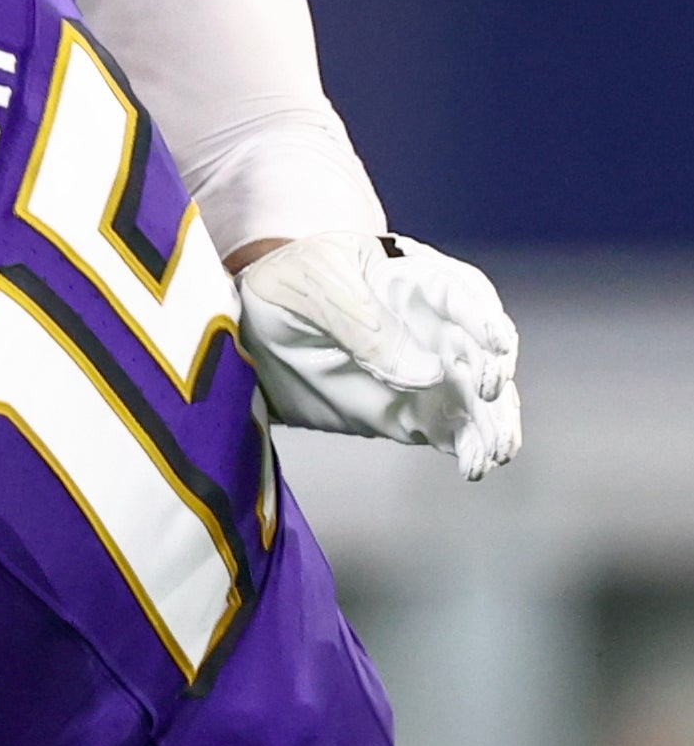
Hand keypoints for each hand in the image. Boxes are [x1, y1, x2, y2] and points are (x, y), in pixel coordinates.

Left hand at [236, 231, 522, 479]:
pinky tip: (475, 466)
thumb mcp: (310, 282)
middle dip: (494, 373)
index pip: (462, 294)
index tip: (496, 344)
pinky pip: (453, 432)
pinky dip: (470, 449)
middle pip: (481, 349)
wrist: (248, 332)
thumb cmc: (284, 285)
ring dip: (494, 422)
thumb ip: (360, 320)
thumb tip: (427, 373)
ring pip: (477, 398)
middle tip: (486, 394)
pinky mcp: (412, 413)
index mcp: (411, 279)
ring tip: (494, 450)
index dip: (484, 318)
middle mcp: (432, 327)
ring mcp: (426, 372)